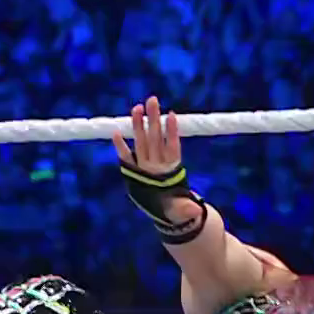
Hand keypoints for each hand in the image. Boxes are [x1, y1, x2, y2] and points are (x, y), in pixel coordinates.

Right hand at [111, 96, 204, 239]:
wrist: (169, 213)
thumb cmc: (177, 208)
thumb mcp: (183, 210)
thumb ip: (187, 209)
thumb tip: (196, 212)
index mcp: (171, 170)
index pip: (172, 146)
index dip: (172, 132)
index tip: (172, 115)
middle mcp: (158, 165)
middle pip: (155, 137)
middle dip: (153, 119)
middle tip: (152, 99)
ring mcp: (146, 166)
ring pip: (143, 142)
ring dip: (140, 125)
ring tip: (137, 107)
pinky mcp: (135, 172)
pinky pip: (128, 158)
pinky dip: (121, 147)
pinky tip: (116, 132)